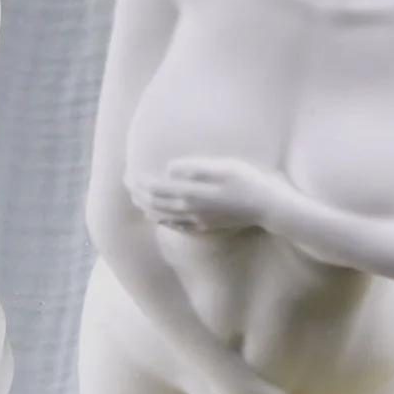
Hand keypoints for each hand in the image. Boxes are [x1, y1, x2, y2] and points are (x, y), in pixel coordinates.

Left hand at [127, 156, 283, 233]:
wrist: (267, 208)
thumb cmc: (247, 181)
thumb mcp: (223, 166)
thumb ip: (194, 168)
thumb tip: (169, 169)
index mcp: (191, 194)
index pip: (154, 189)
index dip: (138, 181)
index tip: (128, 172)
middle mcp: (190, 211)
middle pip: (154, 204)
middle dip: (137, 193)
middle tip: (126, 182)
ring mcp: (197, 222)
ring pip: (162, 216)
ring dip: (145, 206)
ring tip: (135, 197)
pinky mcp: (205, 227)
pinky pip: (176, 227)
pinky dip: (161, 220)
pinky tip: (157, 217)